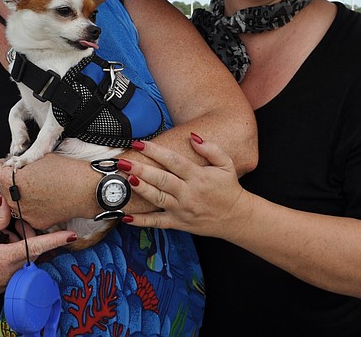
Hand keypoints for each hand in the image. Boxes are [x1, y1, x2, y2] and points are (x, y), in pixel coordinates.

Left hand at [0, 153, 89, 229]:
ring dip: (22, 197)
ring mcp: (24, 213)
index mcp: (11, 179)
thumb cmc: (67, 171)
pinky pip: (29, 214)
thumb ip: (22, 162)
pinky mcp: (36, 223)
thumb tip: (15, 164)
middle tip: (30, 177)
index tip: (6, 166)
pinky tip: (48, 200)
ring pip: (14, 203)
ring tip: (41, 189)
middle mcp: (14, 198)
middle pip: (2, 187)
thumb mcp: (41, 158)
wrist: (87, 190)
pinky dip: (35, 208)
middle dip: (12, 182)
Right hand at [0, 194, 75, 299]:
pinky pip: (19, 266)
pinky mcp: (6, 285)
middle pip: (33, 250)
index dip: (55, 240)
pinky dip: (15, 254)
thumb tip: (8, 199)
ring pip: (26, 258)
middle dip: (28, 235)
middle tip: (14, 224)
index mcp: (3, 259)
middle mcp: (10, 273)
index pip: (35, 247)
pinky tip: (1, 247)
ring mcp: (8, 281)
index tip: (71, 235)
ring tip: (2, 236)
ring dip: (20, 245)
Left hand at [118, 135, 248, 237]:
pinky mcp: (178, 223)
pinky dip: (141, 221)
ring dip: (140, 189)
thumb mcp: (226, 164)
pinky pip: (157, 223)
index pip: (174, 161)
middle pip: (161, 179)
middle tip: (124, 161)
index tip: (140, 143)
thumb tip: (192, 137)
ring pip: (157, 198)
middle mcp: (188, 193)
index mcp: (198, 177)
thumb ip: (211, 149)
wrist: (236, 217)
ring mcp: (182, 209)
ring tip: (126, 179)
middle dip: (141, 169)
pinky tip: (126, 216)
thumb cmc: (228, 188)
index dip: (156, 151)